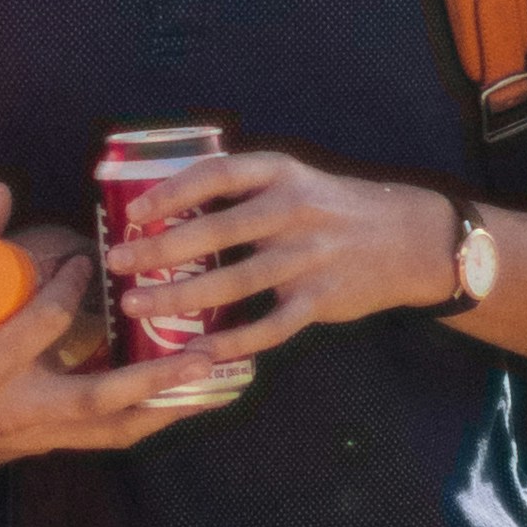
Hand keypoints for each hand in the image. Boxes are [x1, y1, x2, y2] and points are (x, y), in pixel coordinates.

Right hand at [0, 182, 249, 478]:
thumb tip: (3, 189)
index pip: (41, 325)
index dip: (70, 289)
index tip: (87, 261)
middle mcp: (16, 408)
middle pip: (96, 397)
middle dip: (153, 377)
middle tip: (200, 352)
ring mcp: (37, 434)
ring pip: (112, 430)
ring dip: (167, 408)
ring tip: (215, 382)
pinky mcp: (50, 446)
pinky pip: (109, 438)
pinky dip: (150, 421)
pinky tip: (187, 402)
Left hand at [112, 146, 458, 356]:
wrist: (409, 239)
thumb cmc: (332, 209)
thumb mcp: (295, 180)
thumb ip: (242, 189)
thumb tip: (166, 199)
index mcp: (281, 173)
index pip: (217, 174)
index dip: (172, 190)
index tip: (134, 209)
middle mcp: (294, 210)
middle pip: (217, 230)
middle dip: (160, 248)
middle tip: (118, 262)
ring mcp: (309, 256)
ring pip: (235, 281)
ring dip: (181, 298)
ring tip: (137, 305)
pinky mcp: (321, 298)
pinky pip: (271, 325)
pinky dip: (234, 342)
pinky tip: (198, 353)